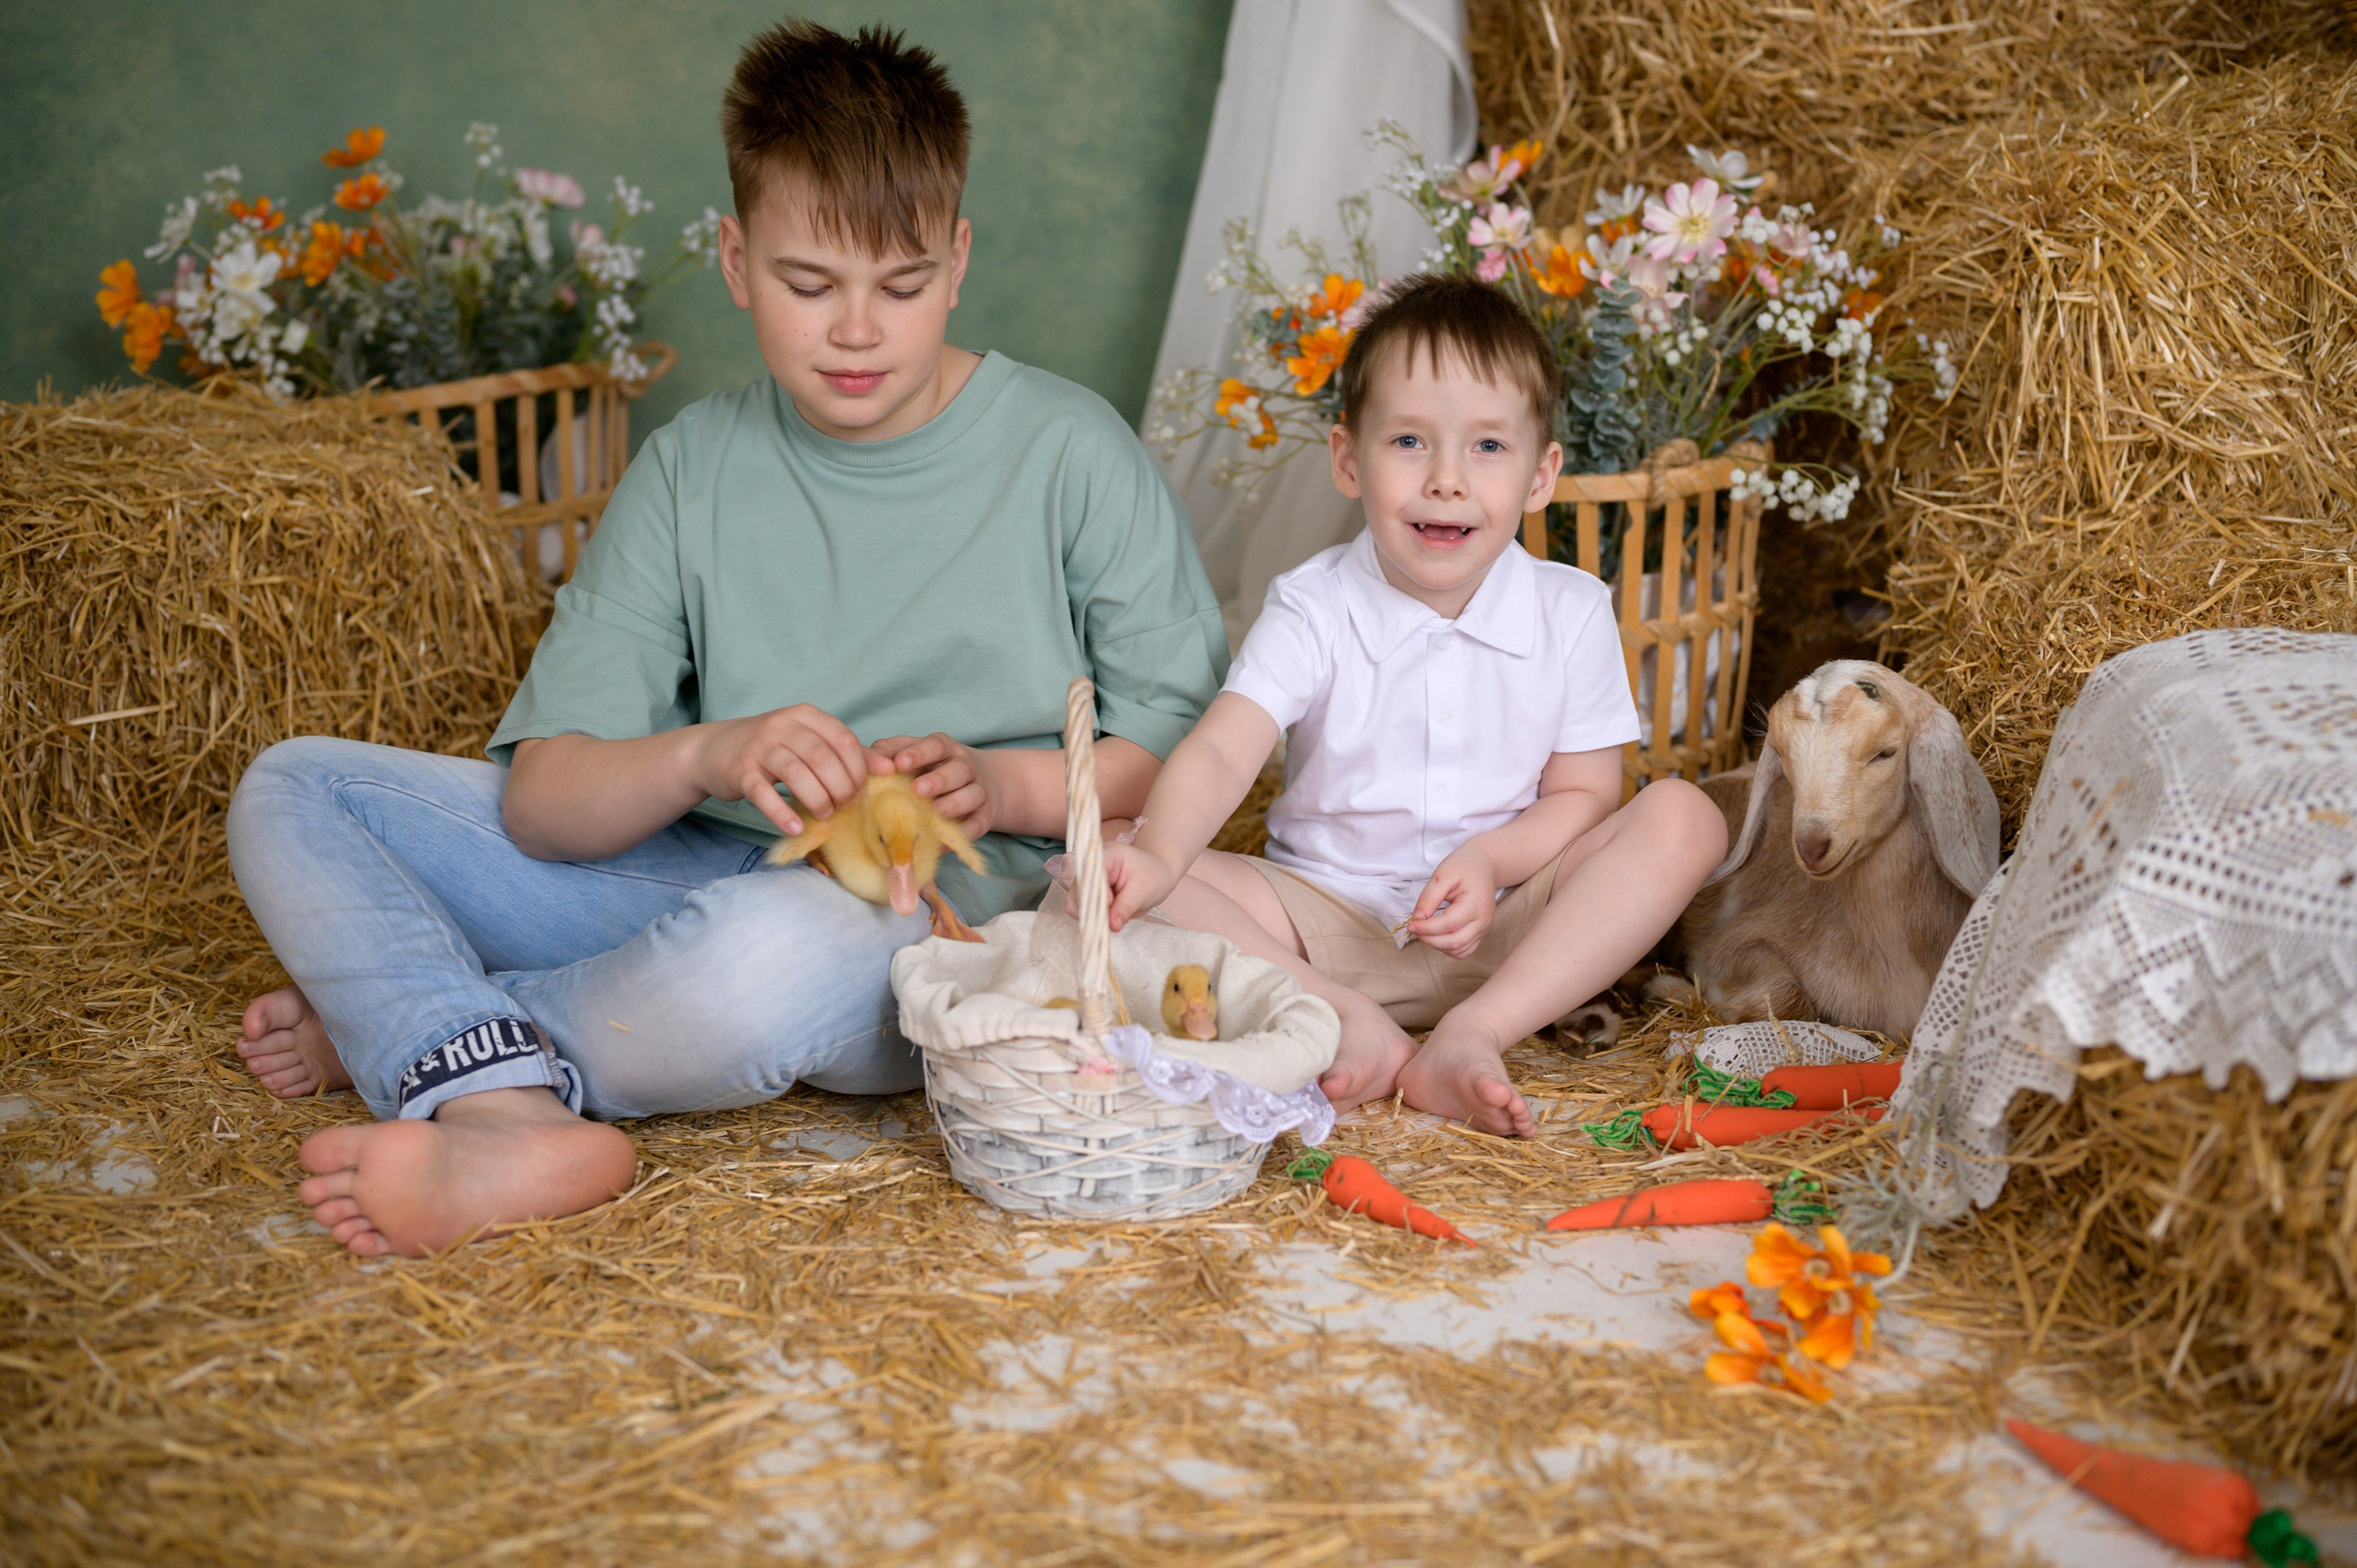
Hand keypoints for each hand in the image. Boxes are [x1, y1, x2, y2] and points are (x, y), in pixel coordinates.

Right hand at [688, 704, 870, 836]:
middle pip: (821, 757)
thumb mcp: (807, 741)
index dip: (858, 768)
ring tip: (825, 815)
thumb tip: (888, 768)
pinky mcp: (740, 770)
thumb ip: (846, 752)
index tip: (861, 790)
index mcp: (804, 715)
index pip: (842, 738)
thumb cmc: (771, 748)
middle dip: (840, 787)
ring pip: (796, 773)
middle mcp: (781, 726)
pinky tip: (796, 827)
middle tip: (845, 806)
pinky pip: (763, 793)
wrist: (715, 750)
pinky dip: (782, 813)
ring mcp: (758, 747)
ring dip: (816, 799)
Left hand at [869, 733, 992, 838]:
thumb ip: (891, 752)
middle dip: (939, 779)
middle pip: (960, 769)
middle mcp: (966, 767)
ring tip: (935, 812)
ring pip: (974, 794)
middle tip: (917, 789)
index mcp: (946, 749)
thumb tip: (866, 760)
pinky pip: (978, 824)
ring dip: (954, 803)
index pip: (936, 745)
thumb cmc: (934, 769)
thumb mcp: (914, 754)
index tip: (900, 763)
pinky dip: (963, 834)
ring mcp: (978, 791)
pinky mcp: (984, 817)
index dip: (919, 753)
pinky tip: (943, 843)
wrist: (982, 783)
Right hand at [1082, 842, 1181, 932]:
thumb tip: (1111, 925)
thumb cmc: (1154, 876)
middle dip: (1092, 908)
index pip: (1091, 872)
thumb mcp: (1144, 891)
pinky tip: (1109, 919)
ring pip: (1076, 902)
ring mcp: (1089, 880)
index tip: (1109, 904)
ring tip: (1113, 919)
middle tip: (1111, 921)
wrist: (1158, 874)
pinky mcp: (1089, 893)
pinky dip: (1093, 918)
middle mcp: (1093, 867)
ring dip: (1092, 915)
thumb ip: (1126, 907)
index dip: (1095, 890)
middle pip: (1078, 889)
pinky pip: (1083, 909)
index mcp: (1108, 856)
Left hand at [1406, 843, 1497, 958]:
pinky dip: (1448, 948)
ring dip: (1437, 946)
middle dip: (1429, 940)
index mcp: (1475, 904)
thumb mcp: (1442, 875)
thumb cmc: (1464, 866)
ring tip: (1425, 931)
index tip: (1410, 924)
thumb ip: (1429, 897)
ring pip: (1459, 950)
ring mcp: (1484, 928)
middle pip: (1454, 942)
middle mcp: (1483, 920)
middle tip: (1415, 928)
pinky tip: (1437, 936)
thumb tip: (1418, 919)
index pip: (1448, 925)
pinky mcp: (1481, 932)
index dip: (1427, 928)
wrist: (1484, 865)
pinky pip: (1464, 950)